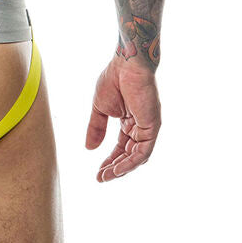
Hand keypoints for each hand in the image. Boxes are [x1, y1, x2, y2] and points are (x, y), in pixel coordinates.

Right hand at [86, 57, 160, 181]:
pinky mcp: (152, 126)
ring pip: (137, 156)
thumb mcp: (99, 109)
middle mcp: (140, 127)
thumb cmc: (114, 80)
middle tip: (101, 178)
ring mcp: (148, 127)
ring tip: (107, 176)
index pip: (121, 147)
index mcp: (129, 121)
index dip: (110, 160)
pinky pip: (143, 150)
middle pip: (129, 154)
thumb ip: (96, 128)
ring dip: (122, 168)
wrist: (126, 65)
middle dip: (115, 167)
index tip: (98, 173)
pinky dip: (131, 161)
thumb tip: (89, 148)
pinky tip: (118, 168)